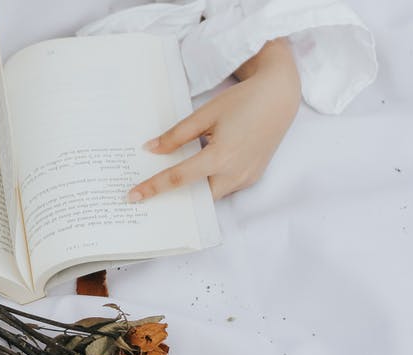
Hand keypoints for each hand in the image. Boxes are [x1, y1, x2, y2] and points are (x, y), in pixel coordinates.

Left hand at [128, 38, 301, 201]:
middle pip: (197, 197)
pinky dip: (208, 185)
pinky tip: (194, 177)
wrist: (279, 96)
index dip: (153, 188)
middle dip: (174, 201)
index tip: (133, 196)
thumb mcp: (205, 114)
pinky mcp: (253, 176)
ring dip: (192, 194)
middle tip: (148, 199)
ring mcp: (247, 177)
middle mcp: (235, 173)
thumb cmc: (242, 101)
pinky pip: (225, 188)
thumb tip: (150, 149)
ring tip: (167, 189)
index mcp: (220, 156)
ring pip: (212, 195)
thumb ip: (176, 135)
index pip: (178, 179)